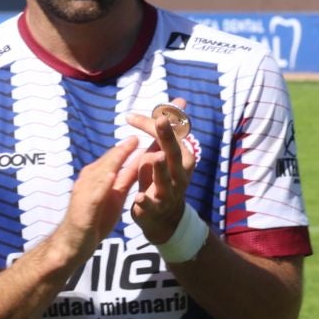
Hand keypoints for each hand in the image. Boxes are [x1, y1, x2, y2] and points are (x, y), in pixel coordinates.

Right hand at [55, 137, 142, 260]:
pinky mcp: (83, 206)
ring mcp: (84, 191)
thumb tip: (139, 162)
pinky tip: (112, 174)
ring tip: (131, 144)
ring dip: (116, 157)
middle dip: (124, 146)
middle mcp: (89, 180)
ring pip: (101, 170)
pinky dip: (103, 182)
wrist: (73, 243)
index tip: (145, 135)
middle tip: (140, 132)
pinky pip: (93, 192)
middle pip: (109, 160)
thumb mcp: (115, 195)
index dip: (130, 146)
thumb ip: (125, 179)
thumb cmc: (94, 219)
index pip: (115, 159)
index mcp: (98, 178)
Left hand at [124, 99, 197, 245]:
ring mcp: (170, 192)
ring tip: (156, 157)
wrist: (165, 217)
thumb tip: (180, 101)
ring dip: (161, 169)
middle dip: (167, 137)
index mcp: (182, 158)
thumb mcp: (165, 152)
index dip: (159, 123)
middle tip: (160, 121)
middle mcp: (180, 173)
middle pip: (175, 153)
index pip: (174, 136)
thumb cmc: (161, 178)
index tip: (135, 116)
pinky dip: (146, 201)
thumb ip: (167, 130)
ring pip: (167, 179)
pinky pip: (152, 204)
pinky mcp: (157, 208)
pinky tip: (139, 197)